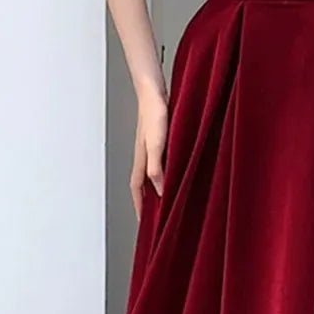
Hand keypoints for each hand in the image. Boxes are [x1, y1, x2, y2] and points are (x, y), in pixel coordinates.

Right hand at [131, 89, 167, 218]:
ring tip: (167, 199)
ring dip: (156, 187)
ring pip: (152, 174)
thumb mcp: (156, 144)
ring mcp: (151, 147)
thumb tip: (161, 190)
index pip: (137, 190)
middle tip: (155, 216)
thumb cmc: (154, 114)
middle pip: (143, 185)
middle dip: (146, 201)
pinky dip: (165, 172)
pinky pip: (161, 163)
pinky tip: (175, 172)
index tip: (144, 223)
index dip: (140, 206)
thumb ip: (156, 168)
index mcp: (141, 160)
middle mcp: (144, 156)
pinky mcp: (160, 139)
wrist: (154, 91)